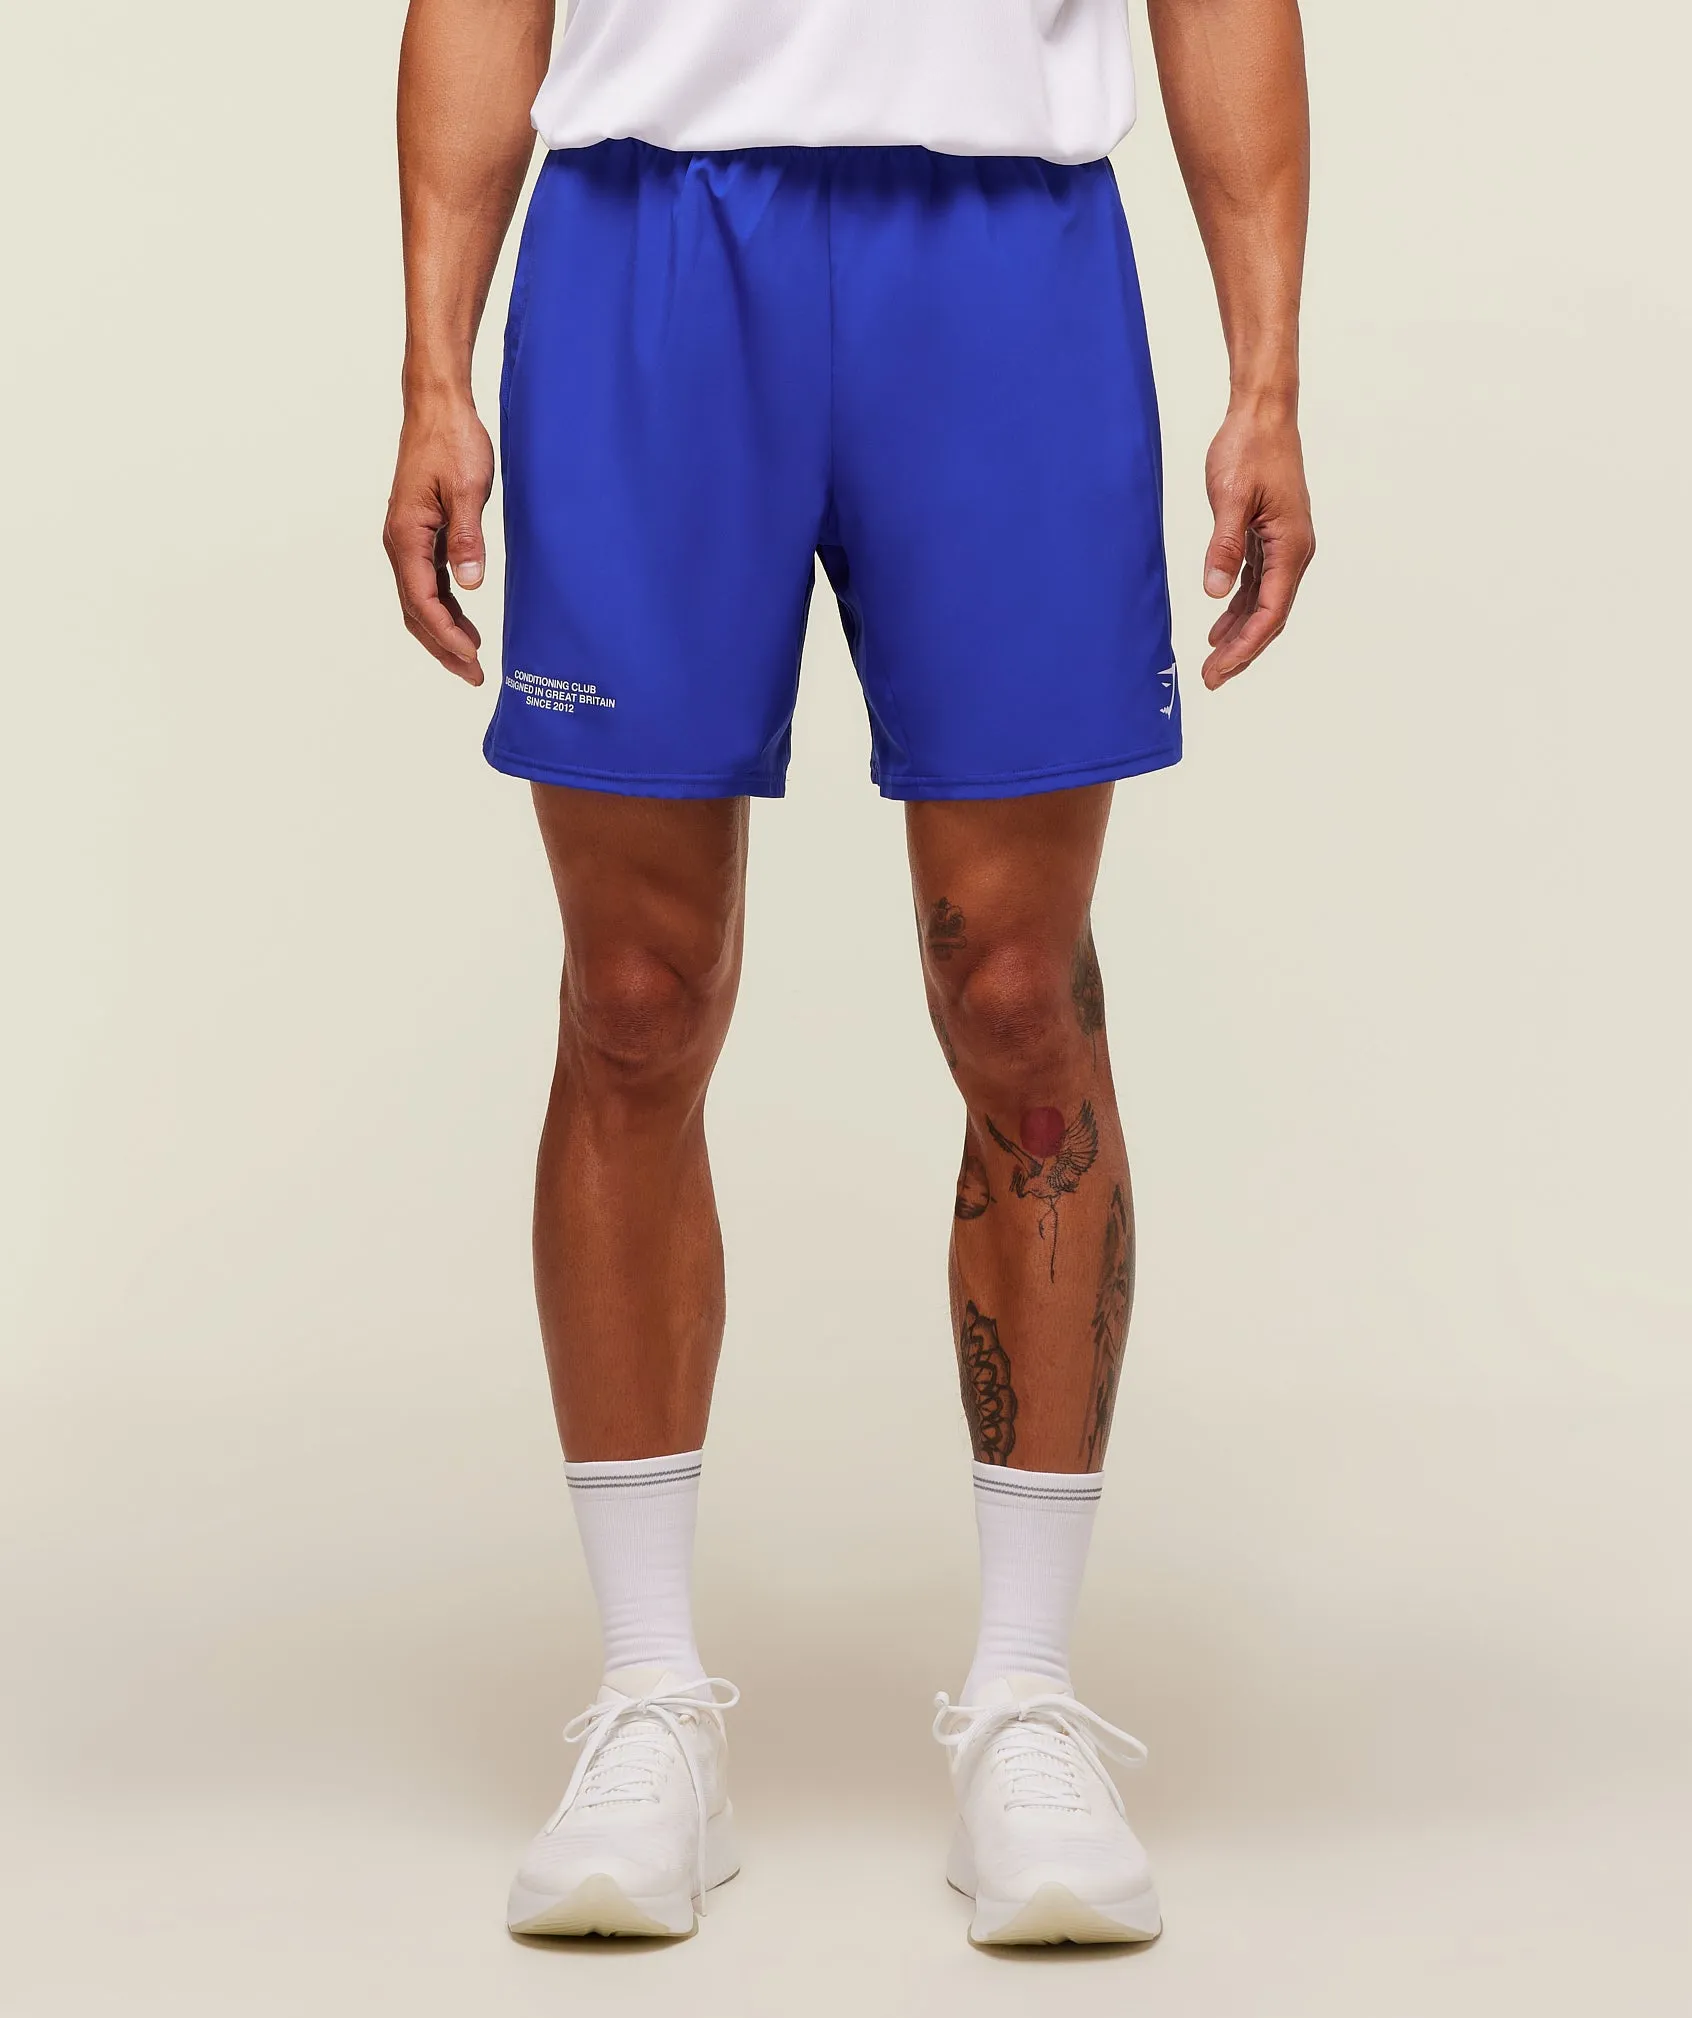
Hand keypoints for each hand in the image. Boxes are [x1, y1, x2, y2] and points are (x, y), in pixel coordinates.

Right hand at [383, 396, 495, 684]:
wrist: (437, 407)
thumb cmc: (452, 441)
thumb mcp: (468, 489)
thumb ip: (467, 538)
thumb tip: (468, 585)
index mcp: (406, 536)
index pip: (423, 602)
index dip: (447, 636)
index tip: (473, 659)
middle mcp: (399, 542)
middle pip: (415, 611)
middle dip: (442, 647)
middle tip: (472, 676)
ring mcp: (407, 539)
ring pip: (419, 600)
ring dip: (443, 632)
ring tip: (471, 658)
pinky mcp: (420, 533)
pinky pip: (427, 582)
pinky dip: (444, 608)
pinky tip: (464, 621)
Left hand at [1200, 400, 1314, 689]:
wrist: (1262, 414)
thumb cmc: (1250, 449)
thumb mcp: (1231, 498)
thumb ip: (1224, 546)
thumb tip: (1216, 593)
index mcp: (1291, 547)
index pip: (1269, 613)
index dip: (1244, 647)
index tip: (1218, 670)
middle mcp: (1294, 552)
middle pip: (1269, 616)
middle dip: (1241, 650)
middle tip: (1210, 679)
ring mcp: (1283, 546)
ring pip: (1262, 603)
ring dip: (1239, 633)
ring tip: (1213, 661)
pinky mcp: (1269, 537)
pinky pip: (1256, 584)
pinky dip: (1239, 607)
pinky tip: (1220, 625)